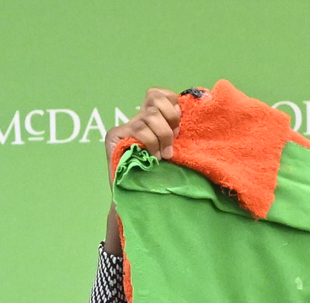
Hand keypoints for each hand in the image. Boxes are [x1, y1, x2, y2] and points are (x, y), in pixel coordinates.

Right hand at [104, 89, 184, 253]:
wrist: (136, 200)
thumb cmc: (159, 178)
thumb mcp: (173, 150)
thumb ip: (176, 133)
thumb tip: (196, 113)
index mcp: (149, 117)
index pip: (160, 94)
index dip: (173, 106)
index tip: (178, 129)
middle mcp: (134, 119)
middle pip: (155, 100)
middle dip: (170, 124)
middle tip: (170, 147)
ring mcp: (122, 127)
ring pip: (150, 116)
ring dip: (162, 138)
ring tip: (161, 156)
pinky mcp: (114, 136)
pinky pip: (140, 130)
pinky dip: (151, 144)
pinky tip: (151, 159)